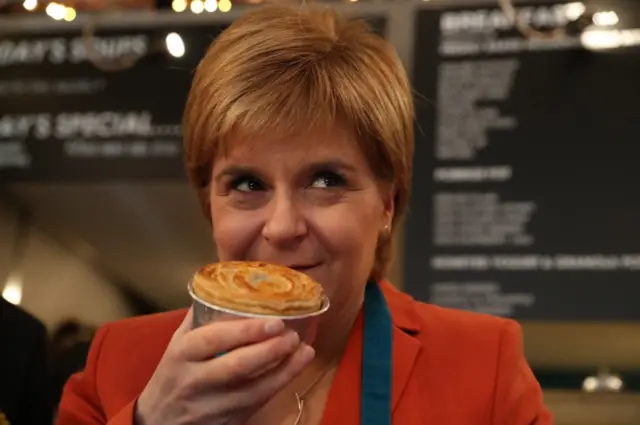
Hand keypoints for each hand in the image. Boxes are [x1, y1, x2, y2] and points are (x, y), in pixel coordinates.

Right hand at [135, 308, 314, 424]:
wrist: (159, 421)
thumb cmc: (174, 373)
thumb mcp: (179, 343)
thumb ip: (202, 317)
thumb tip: (230, 284)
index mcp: (183, 353)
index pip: (213, 340)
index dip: (245, 331)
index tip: (274, 321)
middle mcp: (195, 380)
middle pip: (236, 366)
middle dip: (269, 350)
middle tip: (293, 335)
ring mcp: (212, 405)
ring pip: (253, 390)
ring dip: (284, 370)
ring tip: (304, 350)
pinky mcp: (228, 421)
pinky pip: (258, 403)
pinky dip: (281, 384)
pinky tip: (297, 367)